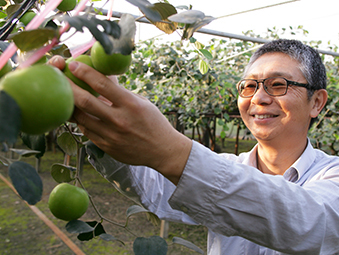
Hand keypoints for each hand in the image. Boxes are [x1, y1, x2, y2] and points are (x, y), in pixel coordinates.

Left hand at [49, 55, 191, 183]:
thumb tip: (102, 76)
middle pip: (85, 101)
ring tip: (64, 96)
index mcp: (130, 104)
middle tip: (58, 77)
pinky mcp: (106, 146)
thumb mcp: (141, 102)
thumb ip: (120, 91)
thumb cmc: (153, 123)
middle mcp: (119, 120)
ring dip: (70, 105)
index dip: (84, 72)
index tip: (73, 63)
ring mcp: (111, 135)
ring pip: (81, 118)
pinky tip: (79, 115)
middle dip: (68, 86)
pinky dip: (81, 121)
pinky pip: (86, 131)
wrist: (162, 150)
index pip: (102, 84)